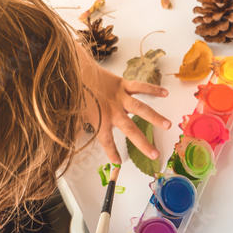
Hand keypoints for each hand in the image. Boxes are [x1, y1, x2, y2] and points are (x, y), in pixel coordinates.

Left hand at [78, 46, 170, 164]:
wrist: (76, 70)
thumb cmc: (75, 93)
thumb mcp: (72, 115)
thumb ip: (73, 131)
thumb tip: (64, 146)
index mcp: (100, 120)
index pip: (107, 141)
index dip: (112, 153)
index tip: (118, 163)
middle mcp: (113, 111)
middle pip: (130, 130)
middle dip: (143, 143)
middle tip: (155, 154)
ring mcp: (120, 97)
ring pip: (140, 108)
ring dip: (155, 117)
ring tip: (167, 125)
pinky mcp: (123, 84)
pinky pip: (140, 87)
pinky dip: (153, 89)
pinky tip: (165, 93)